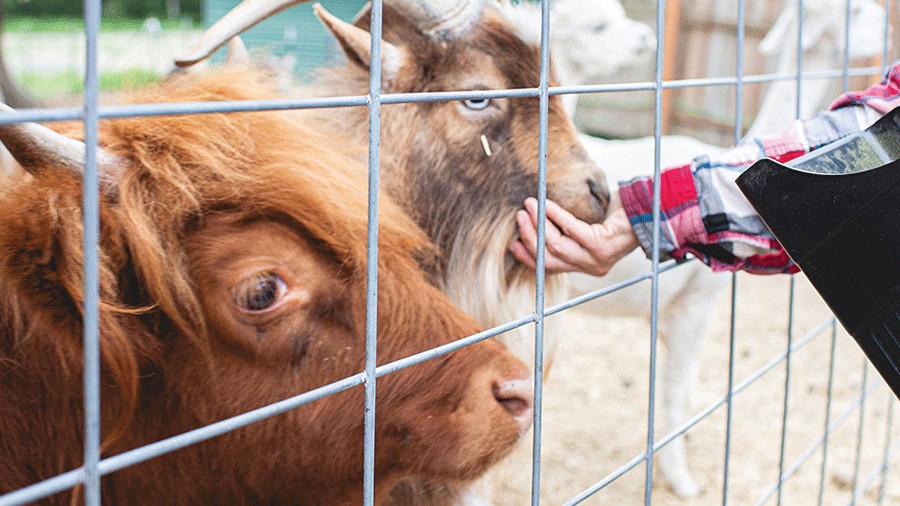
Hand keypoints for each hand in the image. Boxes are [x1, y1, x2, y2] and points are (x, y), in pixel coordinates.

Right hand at [509, 193, 638, 275]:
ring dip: (538, 224)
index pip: (550, 268)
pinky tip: (546, 204)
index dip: (529, 257)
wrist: (649, 209)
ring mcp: (596, 259)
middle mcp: (590, 267)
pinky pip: (571, 230)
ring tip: (530, 205)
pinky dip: (555, 215)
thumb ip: (569, 230)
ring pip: (555, 245)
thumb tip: (538, 218)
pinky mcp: (601, 246)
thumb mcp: (590, 226)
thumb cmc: (619, 214)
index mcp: (586, 265)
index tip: (512, 244)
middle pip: (548, 258)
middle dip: (529, 238)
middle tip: (519, 217)